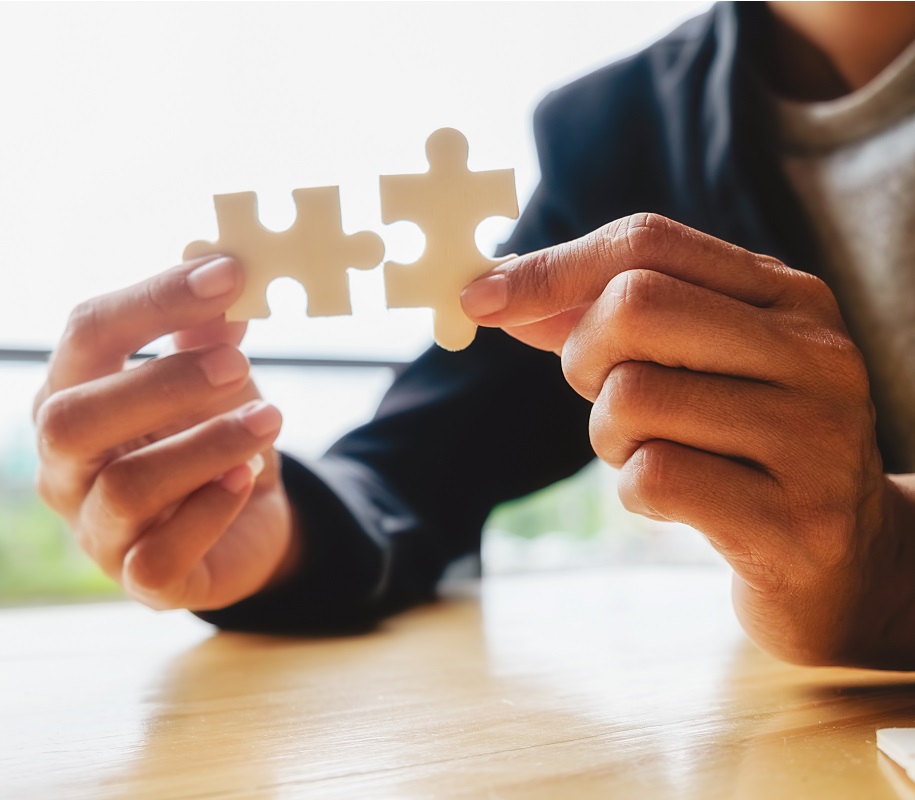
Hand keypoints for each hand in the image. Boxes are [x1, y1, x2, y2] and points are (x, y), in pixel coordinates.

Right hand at [33, 257, 300, 611]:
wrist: (245, 516)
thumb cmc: (213, 434)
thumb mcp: (215, 379)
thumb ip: (209, 335)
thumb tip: (220, 272)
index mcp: (73, 395)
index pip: (87, 335)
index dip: (155, 300)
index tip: (228, 274)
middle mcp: (65, 465)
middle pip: (73, 419)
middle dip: (163, 383)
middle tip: (239, 362)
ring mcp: (95, 528)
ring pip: (126, 487)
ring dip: (207, 445)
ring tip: (270, 419)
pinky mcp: (141, 578)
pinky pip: (159, 555)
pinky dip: (209, 511)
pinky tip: (246, 478)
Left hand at [462, 213, 914, 666]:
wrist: (842, 557)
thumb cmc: (743, 445)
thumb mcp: (694, 364)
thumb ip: (605, 319)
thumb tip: (496, 294)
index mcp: (787, 297)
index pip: (648, 242)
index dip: (549, 267)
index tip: (480, 299)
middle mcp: (812, 353)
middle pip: (632, 306)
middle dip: (583, 358)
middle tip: (607, 396)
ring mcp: (811, 436)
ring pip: (631, 397)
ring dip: (609, 437)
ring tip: (653, 454)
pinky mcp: (792, 520)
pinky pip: (652, 477)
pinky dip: (635, 491)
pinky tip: (678, 501)